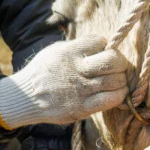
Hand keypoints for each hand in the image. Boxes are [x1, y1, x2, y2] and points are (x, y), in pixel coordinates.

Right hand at [0, 36, 127, 129]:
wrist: (26, 97)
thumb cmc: (44, 72)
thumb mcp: (56, 51)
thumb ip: (78, 47)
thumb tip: (104, 45)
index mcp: (69, 52)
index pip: (100, 42)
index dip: (107, 46)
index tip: (105, 53)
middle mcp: (76, 69)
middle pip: (113, 61)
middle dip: (121, 63)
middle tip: (119, 67)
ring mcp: (81, 90)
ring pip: (116, 81)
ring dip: (123, 80)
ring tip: (120, 81)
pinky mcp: (83, 107)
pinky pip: (111, 99)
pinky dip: (120, 95)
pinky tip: (118, 93)